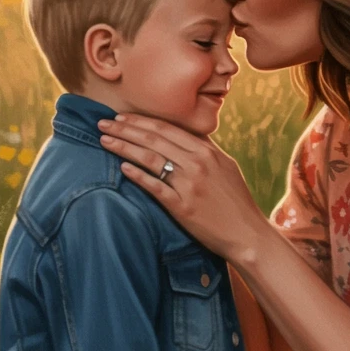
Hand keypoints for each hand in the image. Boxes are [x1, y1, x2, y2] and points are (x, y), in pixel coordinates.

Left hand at [97, 114, 270, 262]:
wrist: (247, 234)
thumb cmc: (236, 201)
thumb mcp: (226, 166)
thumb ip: (205, 149)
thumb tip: (185, 133)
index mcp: (207, 151)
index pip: (167, 128)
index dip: (141, 121)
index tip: (121, 117)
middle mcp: (198, 163)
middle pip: (154, 139)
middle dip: (125, 129)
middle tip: (102, 124)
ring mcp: (190, 184)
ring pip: (151, 158)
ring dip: (124, 147)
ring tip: (105, 141)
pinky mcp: (183, 207)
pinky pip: (155, 187)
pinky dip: (138, 175)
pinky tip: (122, 168)